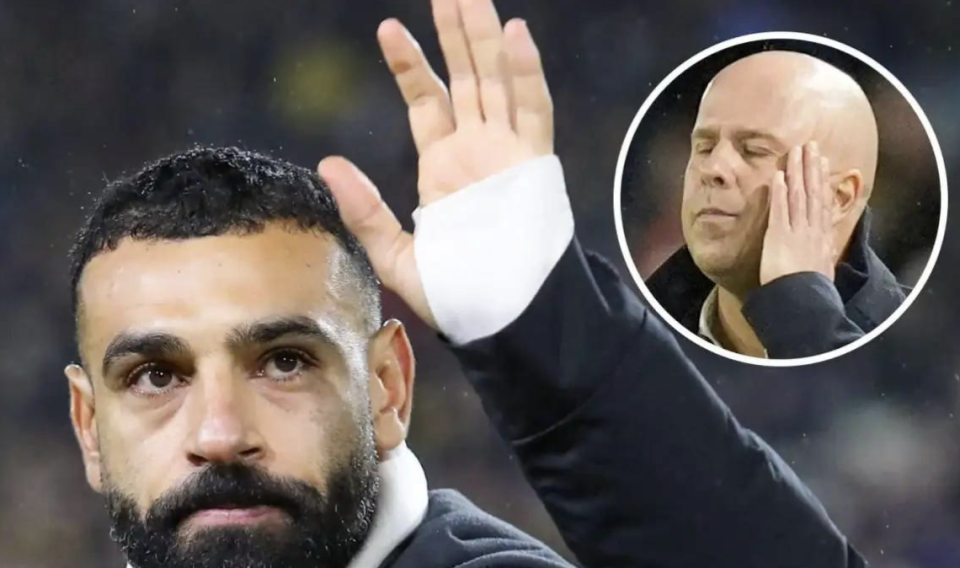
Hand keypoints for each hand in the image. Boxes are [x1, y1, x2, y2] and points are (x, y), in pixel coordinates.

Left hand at [317, 0, 552, 328]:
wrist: (501, 320)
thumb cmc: (455, 296)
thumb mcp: (395, 255)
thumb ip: (365, 210)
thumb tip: (325, 165)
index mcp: (445, 168)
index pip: (429, 102)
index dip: (410, 65)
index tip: (389, 29)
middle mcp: (478, 152)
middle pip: (467, 78)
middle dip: (454, 33)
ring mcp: (508, 155)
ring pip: (499, 82)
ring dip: (485, 39)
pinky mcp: (534, 166)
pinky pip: (534, 111)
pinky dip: (527, 74)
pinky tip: (515, 35)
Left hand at [759, 142, 837, 285]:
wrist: (802, 302)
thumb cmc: (811, 292)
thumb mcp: (823, 271)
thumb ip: (823, 256)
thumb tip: (826, 251)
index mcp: (822, 238)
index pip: (822, 203)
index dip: (822, 181)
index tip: (822, 163)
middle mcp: (812, 230)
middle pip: (813, 192)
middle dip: (811, 167)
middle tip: (810, 145)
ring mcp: (797, 232)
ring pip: (799, 196)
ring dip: (797, 172)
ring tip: (796, 152)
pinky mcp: (780, 237)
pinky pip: (780, 210)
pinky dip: (780, 193)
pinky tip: (778, 176)